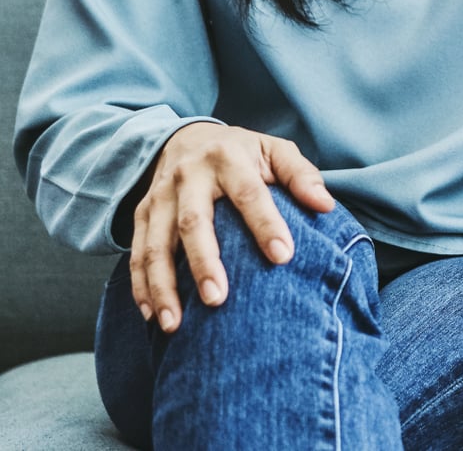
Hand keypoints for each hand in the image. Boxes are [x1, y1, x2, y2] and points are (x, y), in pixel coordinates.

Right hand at [129, 123, 334, 333]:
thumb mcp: (274, 150)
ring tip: (174, 324)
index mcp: (227, 158)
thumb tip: (325, 205)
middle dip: (204, 262)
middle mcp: (188, 176)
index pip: (249, 192)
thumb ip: (300, 175)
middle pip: (193, 222)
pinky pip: (136, 253)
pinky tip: (151, 316)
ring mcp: (160, 196)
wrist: (186, 138)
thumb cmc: (242, 152)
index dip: (265, 223)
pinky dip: (140, 287)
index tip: (283, 256)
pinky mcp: (142, 214)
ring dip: (163, 286)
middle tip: (217, 299)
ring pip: (156, 244)